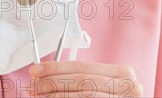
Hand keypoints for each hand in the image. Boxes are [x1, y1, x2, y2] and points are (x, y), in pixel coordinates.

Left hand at [28, 61, 142, 96]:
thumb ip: (85, 79)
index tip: (36, 70)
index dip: (56, 68)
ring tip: (39, 95)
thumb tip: (47, 76)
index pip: (83, 67)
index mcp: (123, 74)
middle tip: (33, 85)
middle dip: (53, 83)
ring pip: (83, 96)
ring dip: (56, 96)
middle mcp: (128, 87)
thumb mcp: (106, 85)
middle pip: (81, 82)